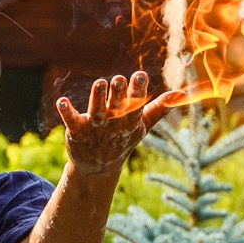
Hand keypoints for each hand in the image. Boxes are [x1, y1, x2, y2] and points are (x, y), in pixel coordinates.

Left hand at [56, 72, 181, 174]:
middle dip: (117, 95)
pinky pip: (71, 120)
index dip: (137, 91)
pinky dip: (67, 112)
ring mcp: (95, 128)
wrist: (97, 167)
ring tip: (99, 83)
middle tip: (118, 79)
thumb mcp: (142, 126)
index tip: (140, 75)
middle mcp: (113, 124)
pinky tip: (62, 101)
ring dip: (97, 98)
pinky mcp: (77, 131)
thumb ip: (159, 109)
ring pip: (97, 112)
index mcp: (130, 122)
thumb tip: (182, 94)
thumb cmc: (122, 140)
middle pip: (116, 108)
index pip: (135, 105)